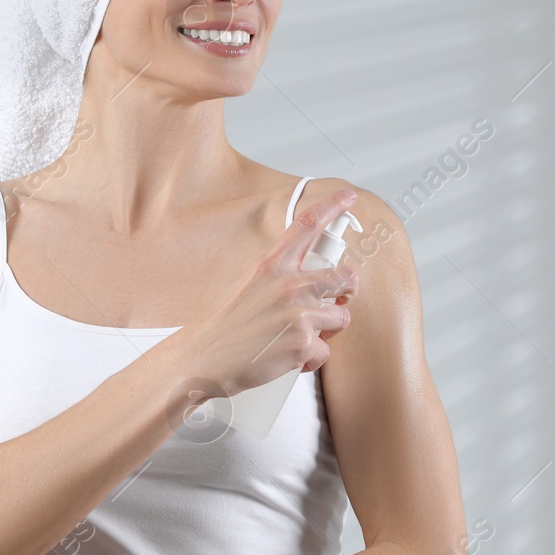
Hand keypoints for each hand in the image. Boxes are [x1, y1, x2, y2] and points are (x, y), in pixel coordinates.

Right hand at [180, 187, 360, 397]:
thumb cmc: (226, 326)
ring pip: (342, 317)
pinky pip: (325, 350)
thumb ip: (280, 276)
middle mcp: (288, 284)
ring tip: (300, 337)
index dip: (332, 206)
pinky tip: (289, 358)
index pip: (307, 225)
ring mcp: (298, 312)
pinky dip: (310, 359)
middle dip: (348, 293)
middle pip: (346, 277)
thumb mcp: (250, 284)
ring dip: (327, 331)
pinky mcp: (302, 341)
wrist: (204, 358)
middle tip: (336, 304)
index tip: (349, 196)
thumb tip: (311, 281)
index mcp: (272, 265)